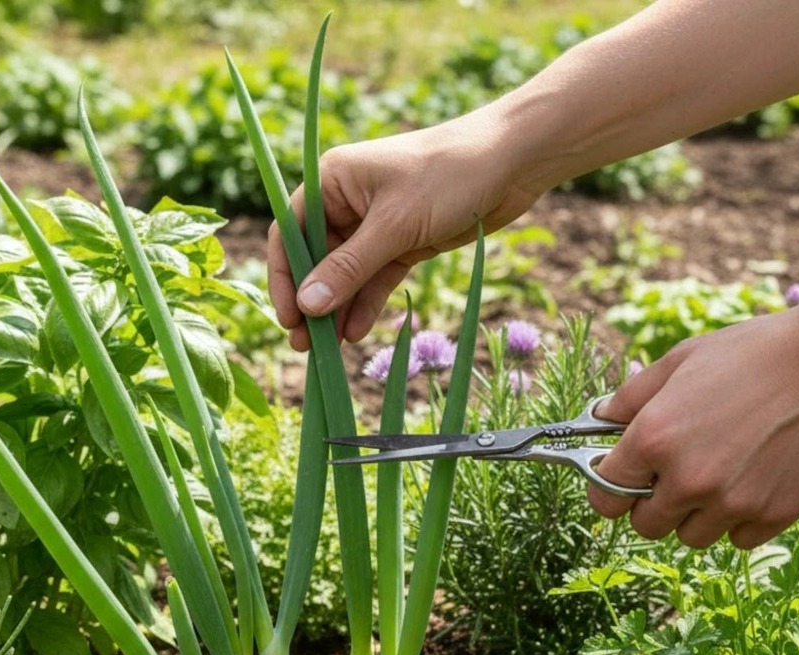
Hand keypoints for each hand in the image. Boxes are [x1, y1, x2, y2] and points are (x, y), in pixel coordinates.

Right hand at [268, 118, 541, 350]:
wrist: (513, 162)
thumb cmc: (449, 176)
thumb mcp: (394, 226)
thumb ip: (349, 268)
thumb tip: (307, 306)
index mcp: (332, 180)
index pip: (291, 233)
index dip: (285, 277)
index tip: (290, 317)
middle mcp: (347, 201)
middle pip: (315, 259)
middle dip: (312, 301)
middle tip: (305, 345)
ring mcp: (374, 224)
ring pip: (345, 275)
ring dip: (337, 310)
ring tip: (329, 349)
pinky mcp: (402, 243)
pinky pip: (374, 279)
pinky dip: (365, 304)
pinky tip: (356, 333)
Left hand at [588, 302, 798, 548]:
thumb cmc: (753, 352)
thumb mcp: (680, 360)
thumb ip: (630, 397)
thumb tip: (599, 419)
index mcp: (654, 439)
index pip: (604, 496)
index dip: (607, 488)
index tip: (619, 479)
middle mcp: (688, 479)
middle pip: (645, 525)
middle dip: (650, 504)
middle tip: (670, 475)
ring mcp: (732, 502)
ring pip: (690, 536)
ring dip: (694, 515)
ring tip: (715, 475)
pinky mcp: (773, 514)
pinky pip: (736, 539)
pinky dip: (737, 520)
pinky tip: (749, 482)